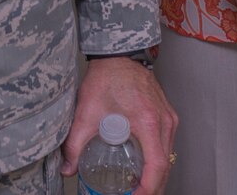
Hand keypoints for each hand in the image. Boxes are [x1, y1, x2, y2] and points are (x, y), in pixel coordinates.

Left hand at [61, 57, 177, 194]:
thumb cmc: (107, 78)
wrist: (118, 56)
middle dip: (152, 187)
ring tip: (137, 187)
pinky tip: (144, 168)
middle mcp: (164, 121)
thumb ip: (74, 143)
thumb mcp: (87, 112)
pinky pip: (167, 144)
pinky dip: (158, 160)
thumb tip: (68, 168)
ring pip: (168, 156)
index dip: (148, 188)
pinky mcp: (167, 114)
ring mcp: (168, 117)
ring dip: (156, 175)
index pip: (157, 165)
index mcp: (149, 121)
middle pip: (166, 165)